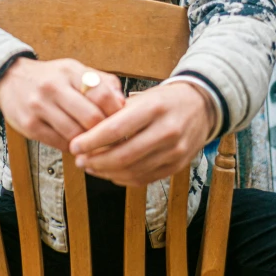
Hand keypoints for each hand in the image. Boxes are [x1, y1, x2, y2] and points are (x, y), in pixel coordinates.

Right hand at [0, 57, 124, 150]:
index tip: (122, 121)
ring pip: (75, 134)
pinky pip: (59, 143)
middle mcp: (54, 87)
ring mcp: (39, 106)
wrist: (9, 78)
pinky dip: (72, 147)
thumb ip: (102, 82)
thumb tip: (123, 103)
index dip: (116, 112)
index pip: (102, 93)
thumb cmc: (50, 77)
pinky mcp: (29, 125)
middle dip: (105, 131)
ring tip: (96, 144)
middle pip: (91, 117)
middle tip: (112, 138)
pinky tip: (76, 144)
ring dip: (89, 143)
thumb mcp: (74, 70)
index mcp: (70, 71)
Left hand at [69, 81, 215, 185]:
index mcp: (154, 108)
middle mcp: (167, 131)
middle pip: (123, 155)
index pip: (116, 129)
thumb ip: (117, 112)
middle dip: (96, 161)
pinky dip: (123, 178)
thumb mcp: (142, 96)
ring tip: (91, 166)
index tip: (74, 145)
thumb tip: (86, 130)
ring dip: (106, 172)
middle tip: (79, 160)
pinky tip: (110, 172)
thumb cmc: (164, 100)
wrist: (201, 106)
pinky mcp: (177, 166)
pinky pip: (144, 179)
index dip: (91, 141)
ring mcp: (174, 151)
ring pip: (132, 170)